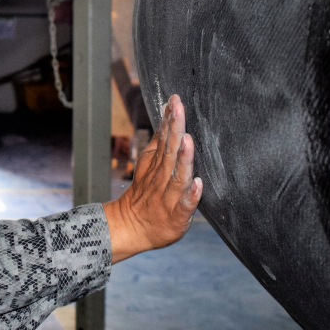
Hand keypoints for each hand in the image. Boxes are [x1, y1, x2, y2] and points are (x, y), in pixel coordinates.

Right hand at [103, 95, 200, 262]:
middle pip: (169, 151)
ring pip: (176, 176)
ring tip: (187, 140)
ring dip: (183, 158)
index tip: (174, 100)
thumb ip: (158, 143)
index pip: (163, 139)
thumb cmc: (145, 196)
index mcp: (155, 165)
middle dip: (174, 129)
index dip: (168, 120)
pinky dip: (191, 195)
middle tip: (179, 107)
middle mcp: (161, 178)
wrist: (131, 228)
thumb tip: (166, 117)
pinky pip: (185, 206)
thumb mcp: (147, 166)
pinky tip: (198, 184)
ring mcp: (168, 197)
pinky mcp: (177, 217)